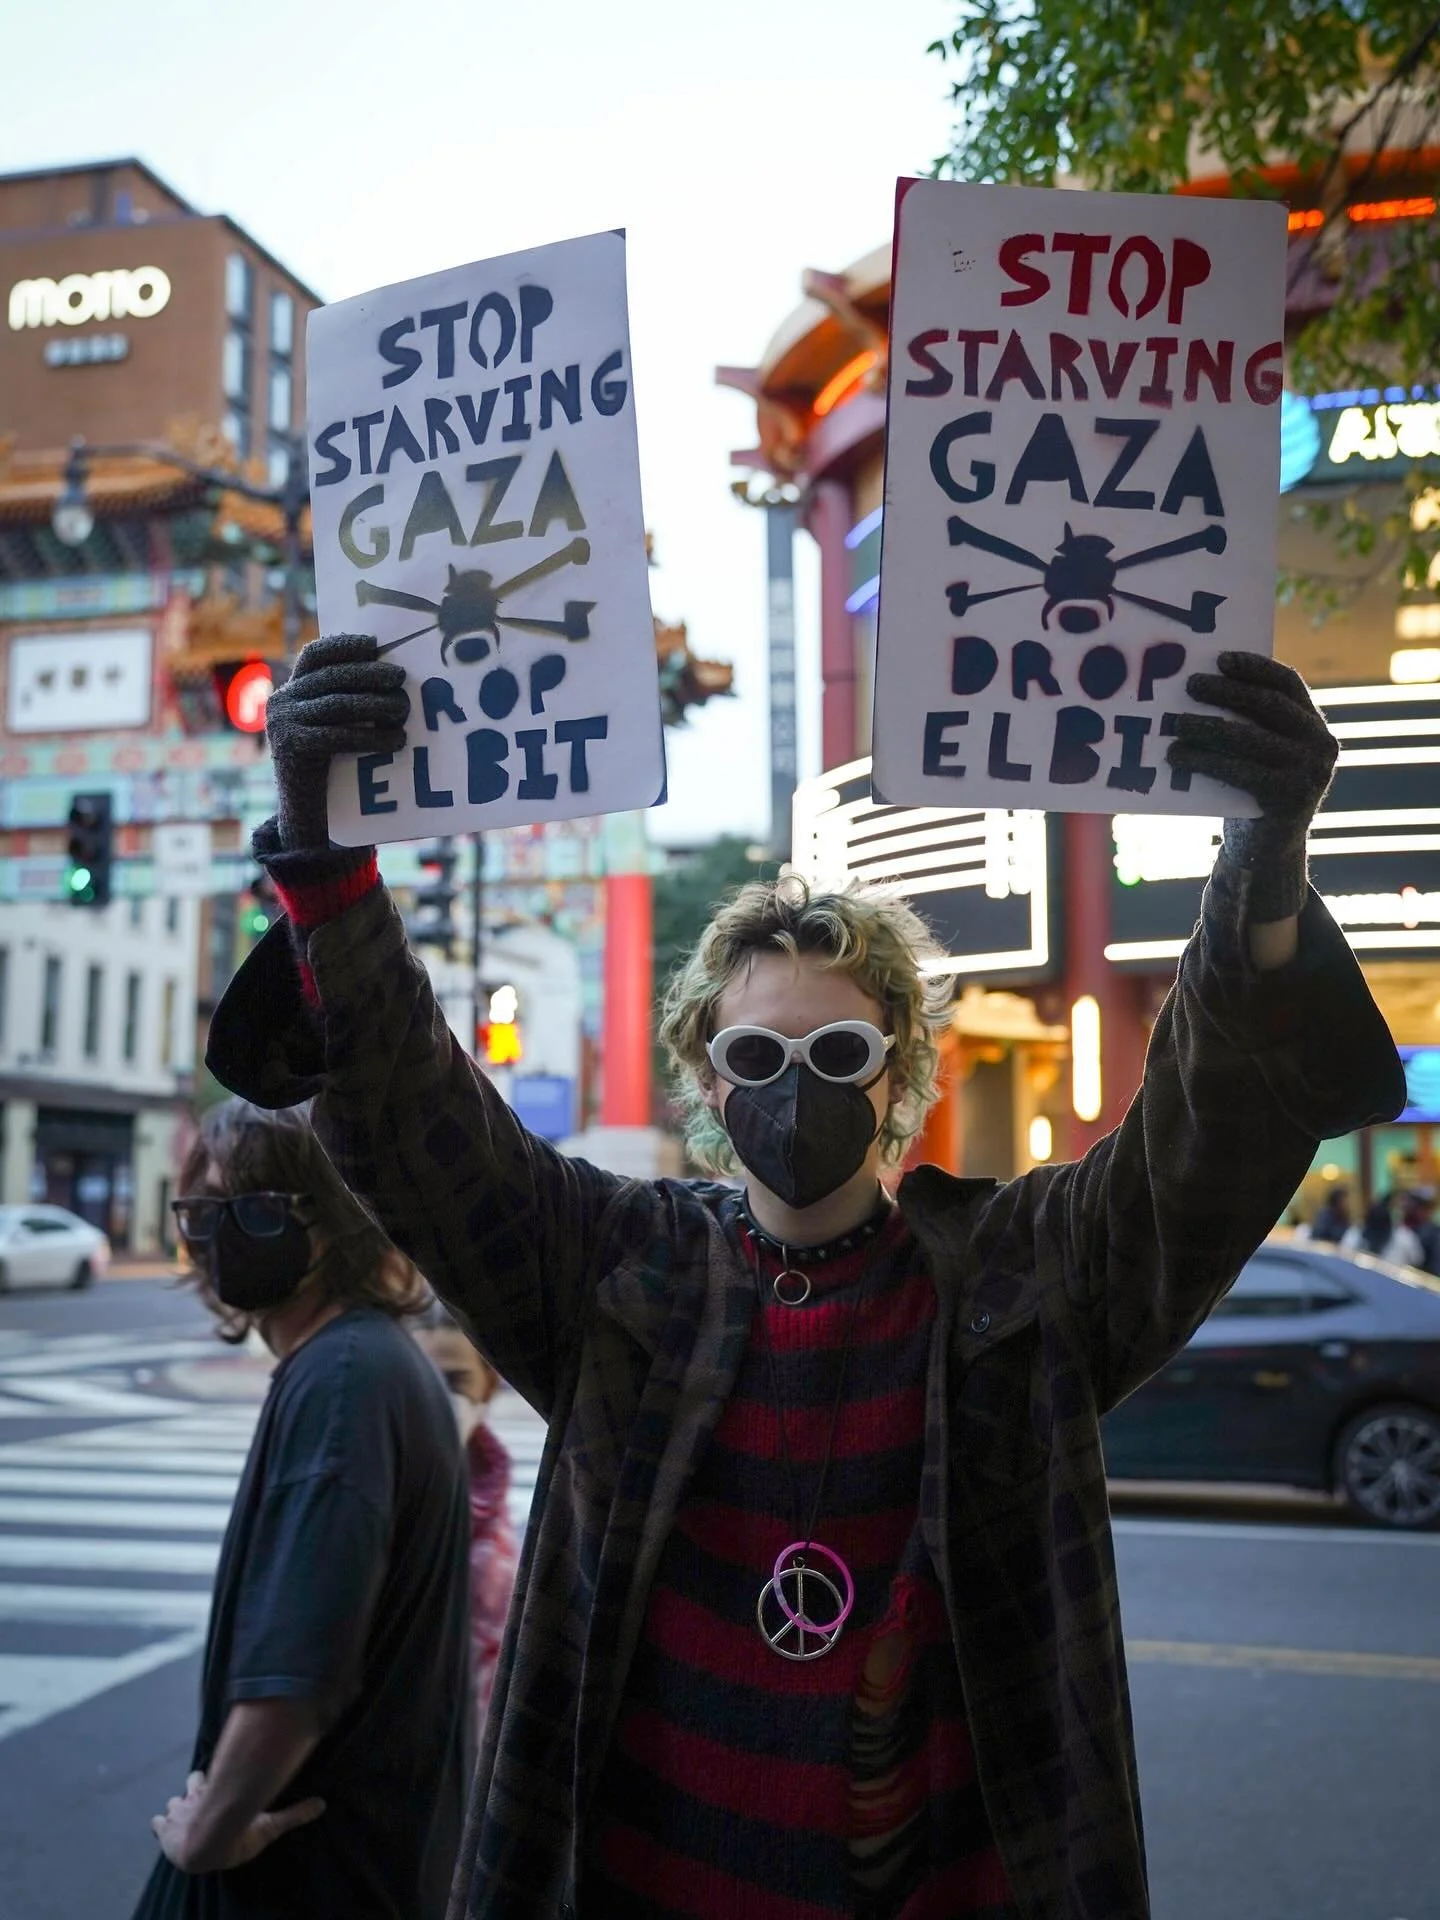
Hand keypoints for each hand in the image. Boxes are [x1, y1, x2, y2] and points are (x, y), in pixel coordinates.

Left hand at [151, 1768, 325, 1873]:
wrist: (206, 1846)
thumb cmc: (237, 1833)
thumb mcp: (267, 1825)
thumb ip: (293, 1815)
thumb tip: (323, 1804)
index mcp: (216, 1792)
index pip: (212, 1776)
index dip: (211, 1780)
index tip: (214, 1782)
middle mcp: (195, 1796)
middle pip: (191, 1783)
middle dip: (194, 1789)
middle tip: (200, 1797)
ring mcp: (177, 1813)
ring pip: (172, 1803)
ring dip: (177, 1808)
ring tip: (182, 1816)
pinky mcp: (163, 1831)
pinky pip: (156, 1825)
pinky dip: (160, 1826)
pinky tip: (161, 1828)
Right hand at [266, 634, 408, 849]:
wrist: (308, 819)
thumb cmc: (332, 770)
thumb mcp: (335, 728)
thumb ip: (348, 700)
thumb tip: (393, 677)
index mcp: (290, 690)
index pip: (314, 655)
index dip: (343, 645)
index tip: (375, 645)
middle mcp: (281, 702)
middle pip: (331, 677)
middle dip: (369, 674)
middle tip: (401, 679)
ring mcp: (281, 724)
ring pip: (337, 704)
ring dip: (376, 705)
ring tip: (403, 710)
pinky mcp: (290, 749)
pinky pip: (337, 735)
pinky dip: (371, 737)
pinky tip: (396, 741)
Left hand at [1166, 651, 1336, 922]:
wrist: (1265, 850)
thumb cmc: (1252, 789)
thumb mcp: (1258, 751)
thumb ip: (1247, 722)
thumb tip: (1196, 685)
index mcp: (1314, 724)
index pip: (1288, 683)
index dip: (1255, 667)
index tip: (1221, 659)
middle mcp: (1320, 745)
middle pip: (1267, 705)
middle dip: (1226, 692)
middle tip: (1189, 685)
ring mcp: (1309, 773)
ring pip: (1249, 739)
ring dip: (1207, 727)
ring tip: (1175, 724)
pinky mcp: (1288, 799)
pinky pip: (1239, 771)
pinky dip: (1204, 761)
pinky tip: (1178, 757)